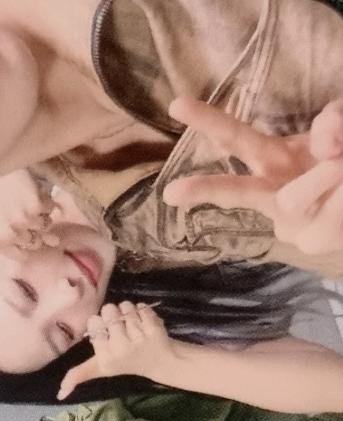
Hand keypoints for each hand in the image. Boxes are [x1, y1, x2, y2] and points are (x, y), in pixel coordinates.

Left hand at [0, 170, 59, 274]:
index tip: (23, 236)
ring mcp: (26, 220)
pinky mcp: (38, 204)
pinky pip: (51, 211)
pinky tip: (38, 197)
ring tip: (31, 207)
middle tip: (25, 217)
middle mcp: (12, 234)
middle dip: (32, 233)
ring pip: (45, 228)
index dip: (24, 246)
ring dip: (42, 218)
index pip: (22, 256)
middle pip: (35, 243)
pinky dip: (48, 204)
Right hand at [57, 302, 172, 398]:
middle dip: (113, 316)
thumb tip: (59, 394)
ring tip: (133, 326)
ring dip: (128, 312)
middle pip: (108, 310)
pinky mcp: (153, 327)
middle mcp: (120, 347)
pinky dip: (142, 311)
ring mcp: (138, 336)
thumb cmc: (125, 363)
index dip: (100, 325)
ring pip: (124, 306)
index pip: (94, 322)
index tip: (107, 336)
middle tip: (121, 330)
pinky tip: (145, 324)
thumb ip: (79, 375)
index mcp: (105, 356)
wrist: (160, 361)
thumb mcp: (100, 369)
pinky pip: (141, 306)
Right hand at [163, 96, 342, 257]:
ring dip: (321, 177)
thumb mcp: (337, 129)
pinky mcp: (312, 240)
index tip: (175, 105)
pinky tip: (342, 193)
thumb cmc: (336, 162)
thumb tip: (323, 139)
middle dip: (206, 189)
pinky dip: (341, 196)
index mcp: (270, 158)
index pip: (234, 138)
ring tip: (339, 165)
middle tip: (170, 193)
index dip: (208, 120)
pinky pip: (329, 212)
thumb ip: (332, 123)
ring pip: (290, 201)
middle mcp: (270, 190)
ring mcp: (289, 222)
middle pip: (235, 191)